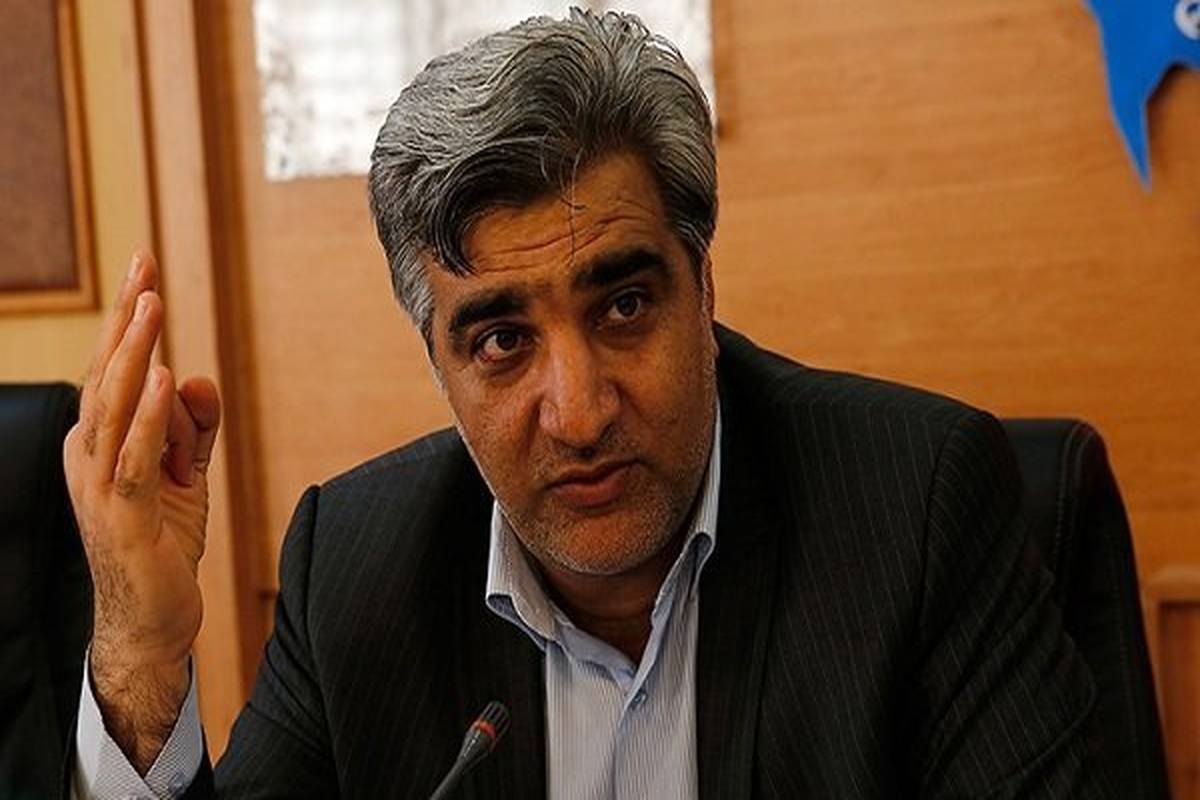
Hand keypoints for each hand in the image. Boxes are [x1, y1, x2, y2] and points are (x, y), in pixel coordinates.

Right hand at [63, 251, 220, 771]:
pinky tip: (166, 379)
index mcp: (99, 442)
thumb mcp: (185, 473)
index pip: (113, 370)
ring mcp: (98, 486)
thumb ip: (194, 426)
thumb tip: (194, 375)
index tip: (144, 269)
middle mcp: (88, 456)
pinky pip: (136, 457)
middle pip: (106, 375)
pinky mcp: (123, 516)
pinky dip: (151, 418)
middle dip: (126, 319)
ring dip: (135, 354)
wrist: (152, 617)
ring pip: (115, 407)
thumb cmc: (162, 541)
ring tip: (153, 306)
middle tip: (144, 265)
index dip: (127, 320)